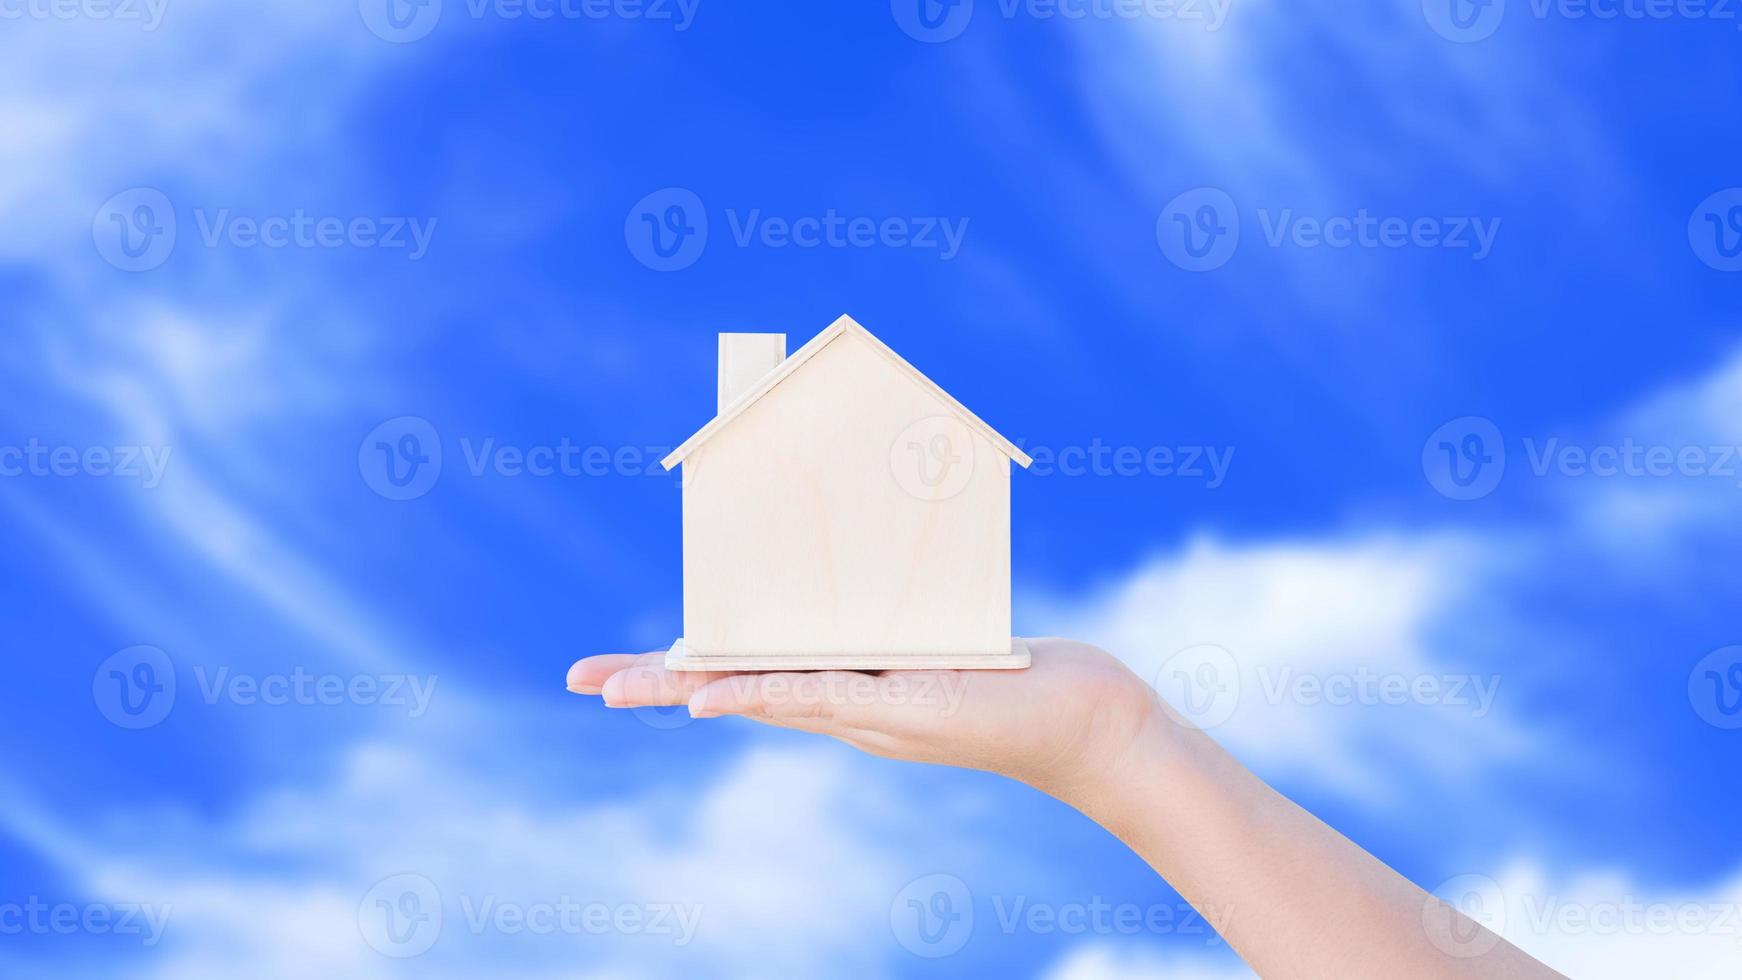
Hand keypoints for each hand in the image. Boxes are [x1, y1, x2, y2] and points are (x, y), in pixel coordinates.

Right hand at [566, 638, 1164, 802]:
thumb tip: (866, 569)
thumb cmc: (1019, 675)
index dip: (684, 668)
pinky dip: (755, 694)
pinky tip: (708, 695)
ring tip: (614, 688)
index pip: (747, 674)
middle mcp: (844, 705)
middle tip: (579, 680)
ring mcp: (864, 712)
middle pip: (730, 689)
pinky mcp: (895, 708)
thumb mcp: (943, 633)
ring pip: (754, 696)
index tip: (624, 664)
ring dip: (682, 690)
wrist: (1084, 723)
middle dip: (653, 684)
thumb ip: (897, 617)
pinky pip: (812, 697)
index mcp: (846, 685)